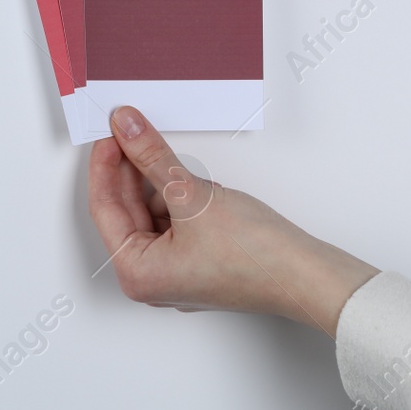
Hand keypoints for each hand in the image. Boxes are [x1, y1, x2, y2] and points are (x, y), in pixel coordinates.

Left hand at [86, 106, 377, 335]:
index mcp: (137, 274)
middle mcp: (151, 280)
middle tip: (133, 132)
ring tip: (173, 160)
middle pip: (127, 211)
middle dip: (132, 171)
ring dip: (160, 184)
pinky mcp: (197, 264)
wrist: (306, 276)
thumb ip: (152, 157)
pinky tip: (195, 184)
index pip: (104, 209)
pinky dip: (179, 200)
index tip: (110, 134)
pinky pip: (174, 223)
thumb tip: (127, 129)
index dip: (104, 166)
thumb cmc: (254, 256)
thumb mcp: (192, 195)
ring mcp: (175, 274)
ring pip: (152, 215)